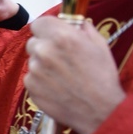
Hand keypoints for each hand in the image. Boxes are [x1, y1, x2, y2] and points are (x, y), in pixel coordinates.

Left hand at [25, 17, 125, 133]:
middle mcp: (44, 50)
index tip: (53, 34)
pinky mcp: (30, 86)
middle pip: (34, 41)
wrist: (99, 110)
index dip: (47, 29)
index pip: (39, 23)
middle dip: (44, 46)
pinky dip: (40, 80)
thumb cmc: (102, 78)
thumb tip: (76, 23)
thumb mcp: (100, 46)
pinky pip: (30, 77)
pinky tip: (56, 86)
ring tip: (61, 75)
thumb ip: (84, 29)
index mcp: (62, 36)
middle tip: (60, 57)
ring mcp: (34, 69)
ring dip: (42, 64)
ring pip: (32, 60)